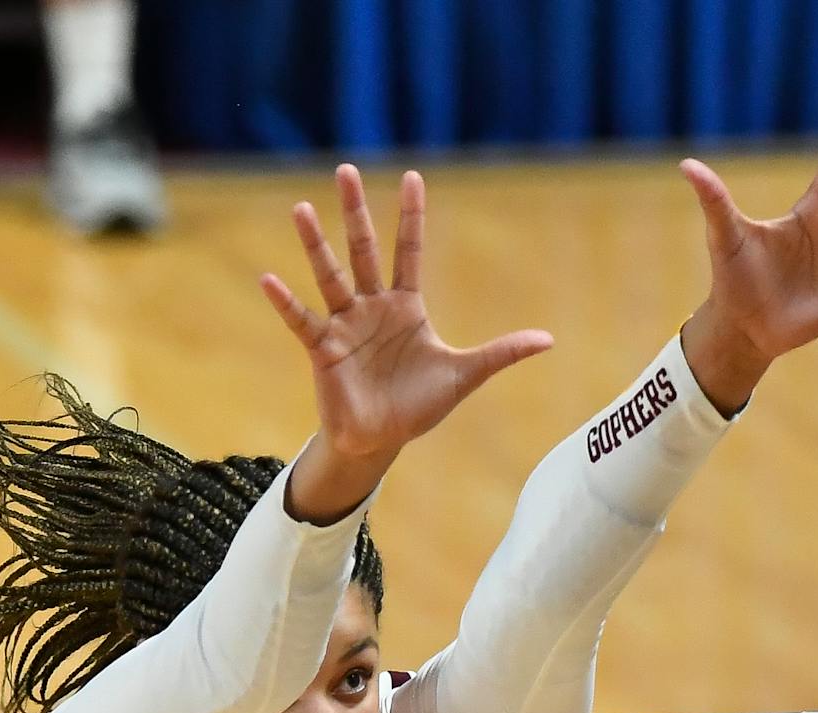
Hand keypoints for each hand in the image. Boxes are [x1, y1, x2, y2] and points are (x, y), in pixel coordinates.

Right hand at [260, 165, 552, 518]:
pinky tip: (268, 279)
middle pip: (364, 249)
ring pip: (330, 275)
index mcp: (406, 306)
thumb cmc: (418, 404)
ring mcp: (346, 324)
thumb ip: (501, 354)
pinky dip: (286, 302)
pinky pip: (302, 320)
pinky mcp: (323, 349)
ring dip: (315, 245)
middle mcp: (373, 306)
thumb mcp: (465, 375)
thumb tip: (549, 340)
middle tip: (345, 169)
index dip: (412, 216)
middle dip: (356, 212)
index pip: (410, 250)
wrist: (382, 438)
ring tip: (301, 209)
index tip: (413, 176)